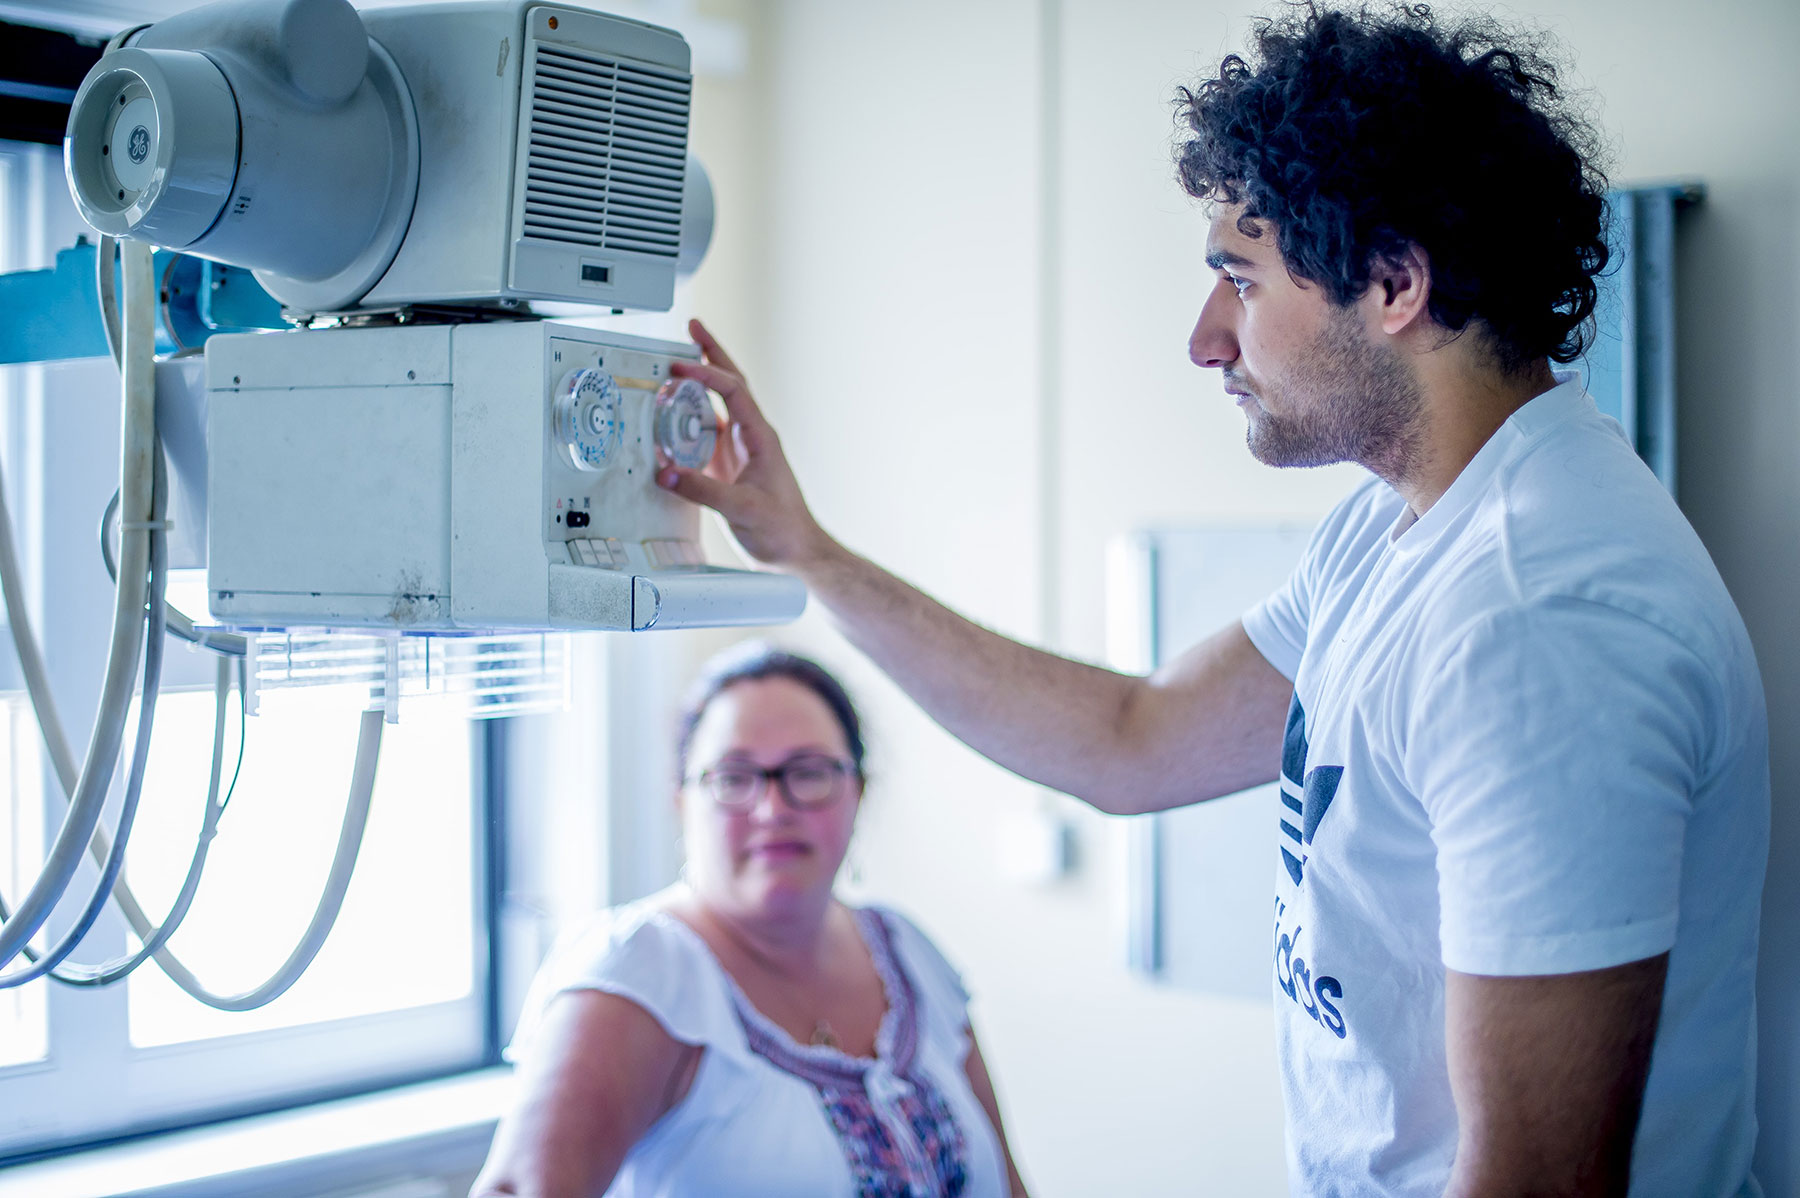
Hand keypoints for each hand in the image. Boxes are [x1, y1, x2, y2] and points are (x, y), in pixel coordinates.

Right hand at [657, 319, 834, 570]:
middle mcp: (752, 437)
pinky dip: (688, 420)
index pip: (732, 391)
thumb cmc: (782, 530)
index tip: (678, 368)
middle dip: (711, 354)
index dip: (705, 375)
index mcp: (760, 437)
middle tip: (692, 327)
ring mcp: (741, 450)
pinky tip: (671, 418)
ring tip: (677, 363)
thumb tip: (668, 473)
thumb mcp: (742, 509)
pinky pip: (706, 434)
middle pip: (731, 383)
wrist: (797, 552)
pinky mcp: (730, 467)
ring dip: (699, 383)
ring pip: (718, 405)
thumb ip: (704, 491)